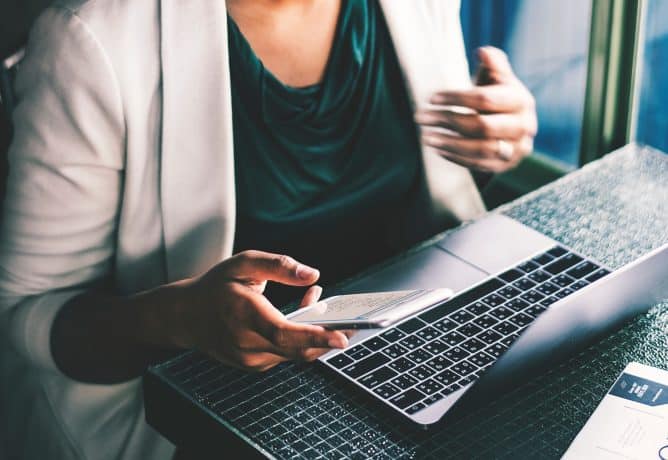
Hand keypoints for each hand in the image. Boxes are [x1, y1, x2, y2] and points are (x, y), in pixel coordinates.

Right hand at [168, 250, 348, 371]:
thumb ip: (279, 266)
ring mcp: (250, 359)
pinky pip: (286, 354)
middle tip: (355, 325)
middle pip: (297, 349)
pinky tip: (303, 316)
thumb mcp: (243, 263)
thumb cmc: (215, 287)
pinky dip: (301, 339)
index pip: (283, 333)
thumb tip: (312, 275)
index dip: (314, 337)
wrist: (185, 317)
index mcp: (243, 315)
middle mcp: (246, 343)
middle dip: (329, 338)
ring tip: (323, 306)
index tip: (341, 338)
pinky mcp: (255, 365)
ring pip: (295, 353)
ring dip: (315, 335)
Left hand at [415, 46, 536, 172]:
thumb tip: (483, 51)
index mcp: (521, 100)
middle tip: (420, 117)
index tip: (431, 98)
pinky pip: (478, 165)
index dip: (456, 98)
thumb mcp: (498, 78)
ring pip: (480, 149)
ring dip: (449, 143)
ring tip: (425, 137)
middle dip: (447, 121)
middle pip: (481, 126)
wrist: (513, 127)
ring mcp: (516, 149)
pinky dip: (455, 157)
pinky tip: (437, 149)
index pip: (484, 99)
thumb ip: (493, 63)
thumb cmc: (499, 97)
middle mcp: (523, 126)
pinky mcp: (506, 166)